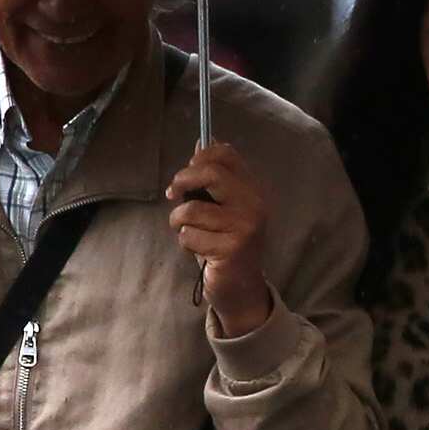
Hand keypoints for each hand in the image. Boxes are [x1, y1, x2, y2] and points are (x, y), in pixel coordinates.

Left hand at [167, 141, 273, 334]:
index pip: (227, 154)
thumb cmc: (225, 244)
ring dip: (178, 221)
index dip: (200, 156)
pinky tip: (198, 250)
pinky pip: (190, 235)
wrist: (241, 286)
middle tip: (173, 194)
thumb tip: (202, 143)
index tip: (186, 173)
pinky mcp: (232, 248)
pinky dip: (185, 242)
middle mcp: (254, 204)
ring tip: (186, 230)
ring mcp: (245, 226)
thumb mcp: (222, 207)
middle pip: (210, 173)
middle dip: (183, 181)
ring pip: (192, 209)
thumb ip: (214, 179)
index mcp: (252, 189)